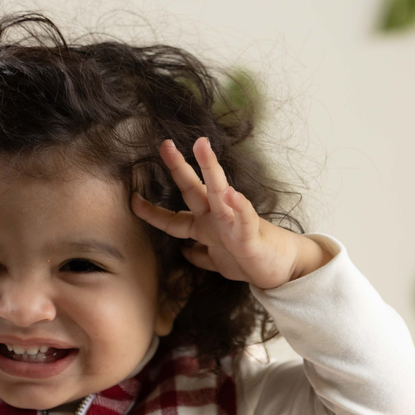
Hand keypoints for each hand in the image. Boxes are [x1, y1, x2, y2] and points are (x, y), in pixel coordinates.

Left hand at [132, 137, 312, 289]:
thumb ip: (200, 255)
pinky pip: (244, 217)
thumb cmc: (248, 258)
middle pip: (193, 191)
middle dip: (178, 168)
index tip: (133, 200)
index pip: (173, 218)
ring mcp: (233, 222)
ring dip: (211, 169)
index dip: (152, 212)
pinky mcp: (251, 233)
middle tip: (164, 145)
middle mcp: (216, 219)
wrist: (281, 268)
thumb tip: (184, 251)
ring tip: (202, 146)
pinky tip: (232, 192)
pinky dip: (238, 205)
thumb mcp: (217, 262)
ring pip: (220, 191)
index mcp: (204, 227)